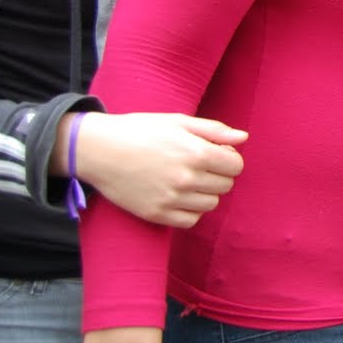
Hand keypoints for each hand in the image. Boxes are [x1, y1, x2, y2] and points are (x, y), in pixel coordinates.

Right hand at [63, 112, 245, 227]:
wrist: (99, 150)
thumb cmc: (140, 131)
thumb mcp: (179, 122)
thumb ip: (215, 130)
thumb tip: (243, 138)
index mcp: (196, 153)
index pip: (236, 166)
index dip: (229, 159)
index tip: (215, 155)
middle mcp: (186, 178)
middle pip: (225, 185)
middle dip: (218, 175)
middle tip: (198, 165)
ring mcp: (171, 199)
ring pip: (210, 204)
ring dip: (205, 193)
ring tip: (186, 180)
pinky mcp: (156, 214)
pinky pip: (190, 220)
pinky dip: (190, 211)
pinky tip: (178, 196)